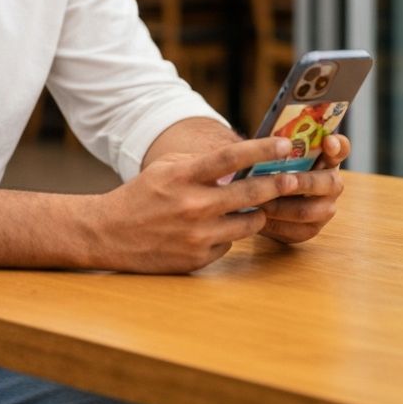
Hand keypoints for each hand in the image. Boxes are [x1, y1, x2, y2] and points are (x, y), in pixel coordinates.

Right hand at [90, 136, 301, 273]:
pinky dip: (228, 234)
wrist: (109, 233)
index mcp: (184, 176)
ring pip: (249, 223)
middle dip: (277, 185)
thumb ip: (200, 164)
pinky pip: (229, 243)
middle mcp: (193, 205)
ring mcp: (197, 235)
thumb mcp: (165, 169)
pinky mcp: (199, 258)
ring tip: (254, 206)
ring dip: (256, 213)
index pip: (230, 158)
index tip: (286, 145)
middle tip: (294, 179)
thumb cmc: (141, 195)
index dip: (262, 150)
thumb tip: (239, 161)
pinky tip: (213, 230)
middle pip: (250, 193)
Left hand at [258, 133, 348, 244]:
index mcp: (326, 157)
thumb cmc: (269, 166)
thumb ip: (275, 146)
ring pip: (308, 211)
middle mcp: (332, 183)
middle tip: (283, 181)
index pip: (340, 148)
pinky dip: (274, 224)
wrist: (263, 196)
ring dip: (282, 206)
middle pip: (329, 183)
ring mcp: (325, 208)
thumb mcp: (272, 153)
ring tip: (259, 200)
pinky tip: (257, 216)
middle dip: (304, 182)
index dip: (337, 145)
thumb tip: (254, 138)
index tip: (328, 142)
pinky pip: (295, 230)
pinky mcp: (310, 229)